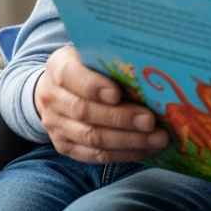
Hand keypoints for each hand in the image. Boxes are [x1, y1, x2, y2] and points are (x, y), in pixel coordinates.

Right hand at [35, 46, 168, 162]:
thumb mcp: (94, 56)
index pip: (71, 75)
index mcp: (59, 67)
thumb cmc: (88, 68)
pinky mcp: (65, 147)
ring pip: (92, 137)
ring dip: (129, 140)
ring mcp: (56, 125)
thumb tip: (150, 72)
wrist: (59, 90)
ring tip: (157, 138)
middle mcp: (52, 97)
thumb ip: (113, 61)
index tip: (117, 94)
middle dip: (121, 118)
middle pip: (84, 111)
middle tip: (150, 121)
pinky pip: (96, 155)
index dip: (93, 86)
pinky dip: (125, 153)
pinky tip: (147, 149)